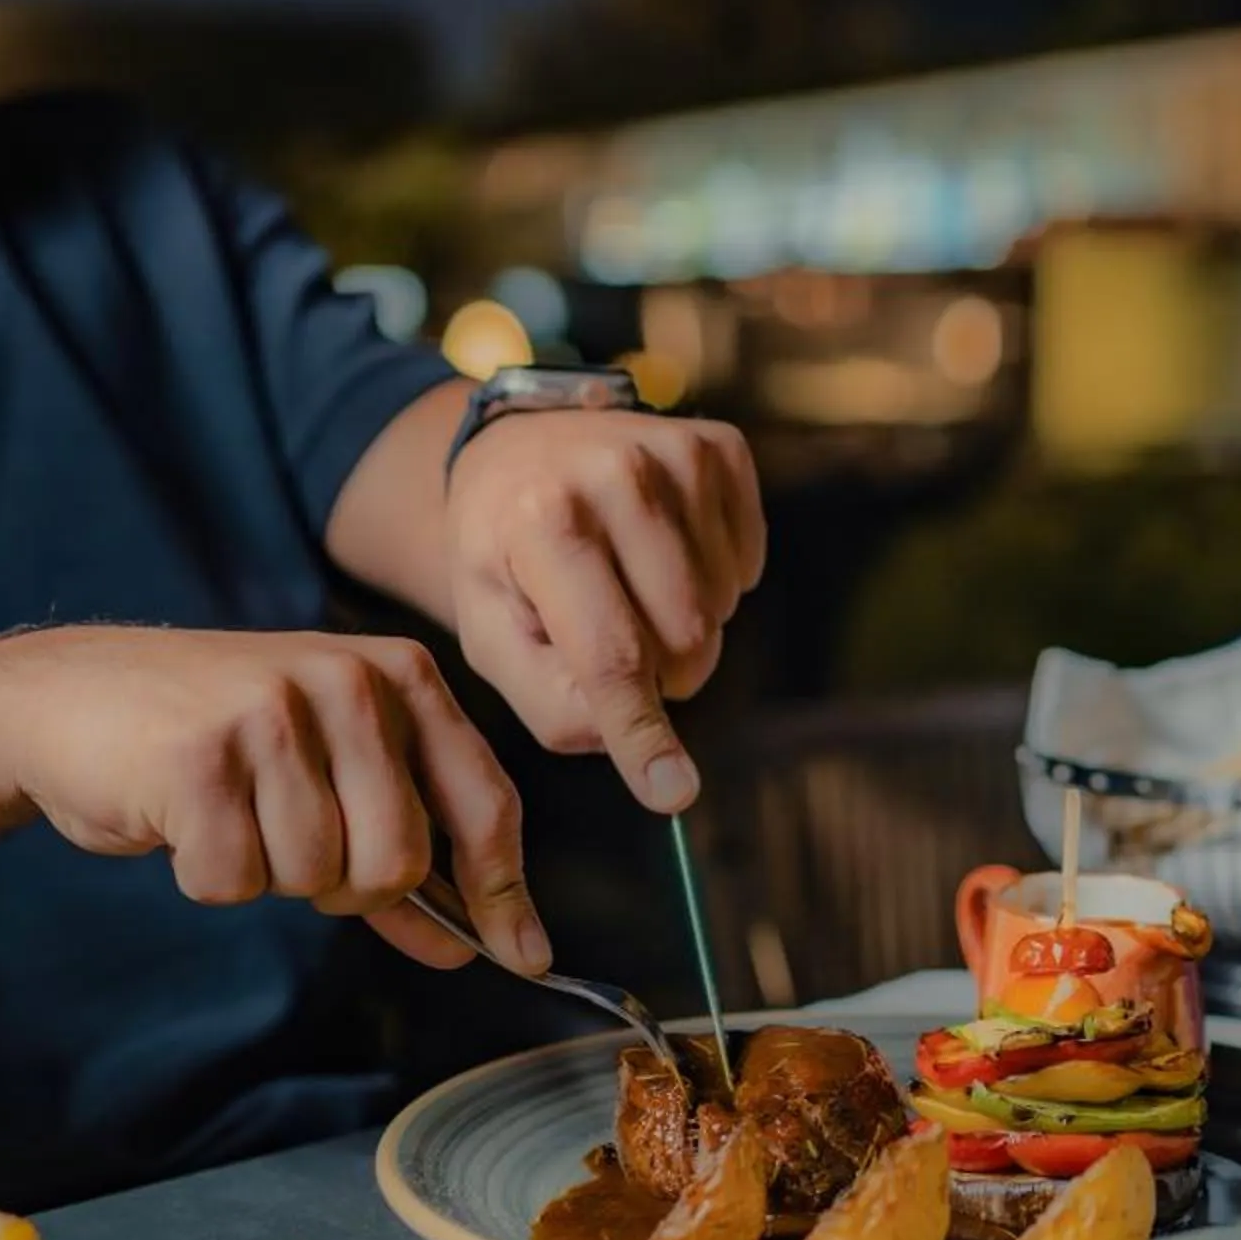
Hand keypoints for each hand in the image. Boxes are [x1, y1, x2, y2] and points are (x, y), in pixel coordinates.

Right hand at [0, 626, 546, 973]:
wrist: (70, 696)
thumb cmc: (216, 742)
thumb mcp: (328, 774)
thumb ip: (404, 853)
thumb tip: (477, 942)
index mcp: (402, 677)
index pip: (486, 801)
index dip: (503, 890)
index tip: (526, 955)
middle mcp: (351, 682)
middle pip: (399, 860)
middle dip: (346, 886)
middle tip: (288, 841)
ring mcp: (275, 712)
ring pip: (316, 876)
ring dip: (267, 875)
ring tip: (229, 813)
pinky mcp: (201, 756)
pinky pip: (236, 880)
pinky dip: (207, 875)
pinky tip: (183, 819)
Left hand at [445, 409, 765, 809]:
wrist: (519, 450)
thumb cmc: (503, 558)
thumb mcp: (491, 634)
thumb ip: (553, 703)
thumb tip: (644, 757)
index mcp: (543, 521)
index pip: (610, 654)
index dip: (642, 732)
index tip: (672, 793)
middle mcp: (616, 474)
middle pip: (688, 641)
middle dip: (660, 673)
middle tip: (610, 642)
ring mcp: (676, 453)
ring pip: (723, 609)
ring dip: (684, 626)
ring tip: (628, 587)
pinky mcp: (721, 447)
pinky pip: (749, 566)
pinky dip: (713, 581)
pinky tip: (661, 554)